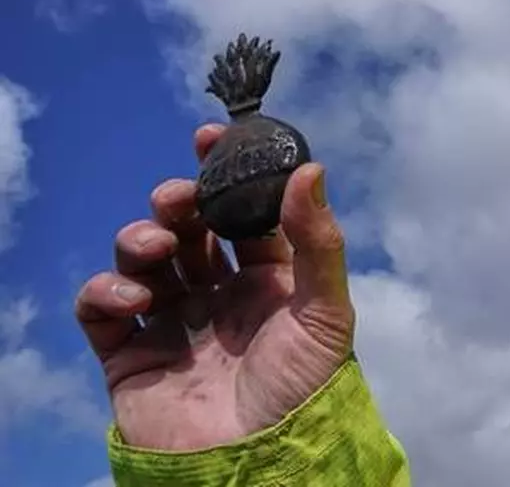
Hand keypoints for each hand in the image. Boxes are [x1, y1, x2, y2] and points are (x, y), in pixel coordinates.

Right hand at [75, 123, 354, 450]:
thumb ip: (317, 241)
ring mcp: (172, 322)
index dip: (227, 174)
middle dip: (178, 202)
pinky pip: (101, 308)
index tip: (212, 137)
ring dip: (141, 238)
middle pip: (189, 229)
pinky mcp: (130, 355)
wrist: (258, 463)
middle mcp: (218, 295)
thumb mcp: (325, 312)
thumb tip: (310, 167)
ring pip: (143, 258)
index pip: (244, 214)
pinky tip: (134, 298)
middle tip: (179, 198)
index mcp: (268, 280)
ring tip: (156, 246)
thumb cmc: (302, 389)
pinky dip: (107, 290)